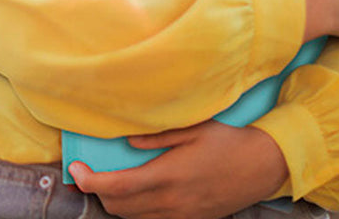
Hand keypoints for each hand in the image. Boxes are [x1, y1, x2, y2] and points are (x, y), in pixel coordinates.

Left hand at [68, 120, 287, 218]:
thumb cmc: (227, 142)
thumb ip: (157, 137)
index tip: (75, 170)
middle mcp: (172, 202)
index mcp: (168, 176)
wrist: (263, 167)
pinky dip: (137, 212)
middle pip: (120, 209)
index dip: (90, 182)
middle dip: (98, 192)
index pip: (117, 188)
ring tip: (109, 181)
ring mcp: (182, 216)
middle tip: (88, 172)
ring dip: (116, 203)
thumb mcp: (193, 129)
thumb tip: (127, 142)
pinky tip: (137, 193)